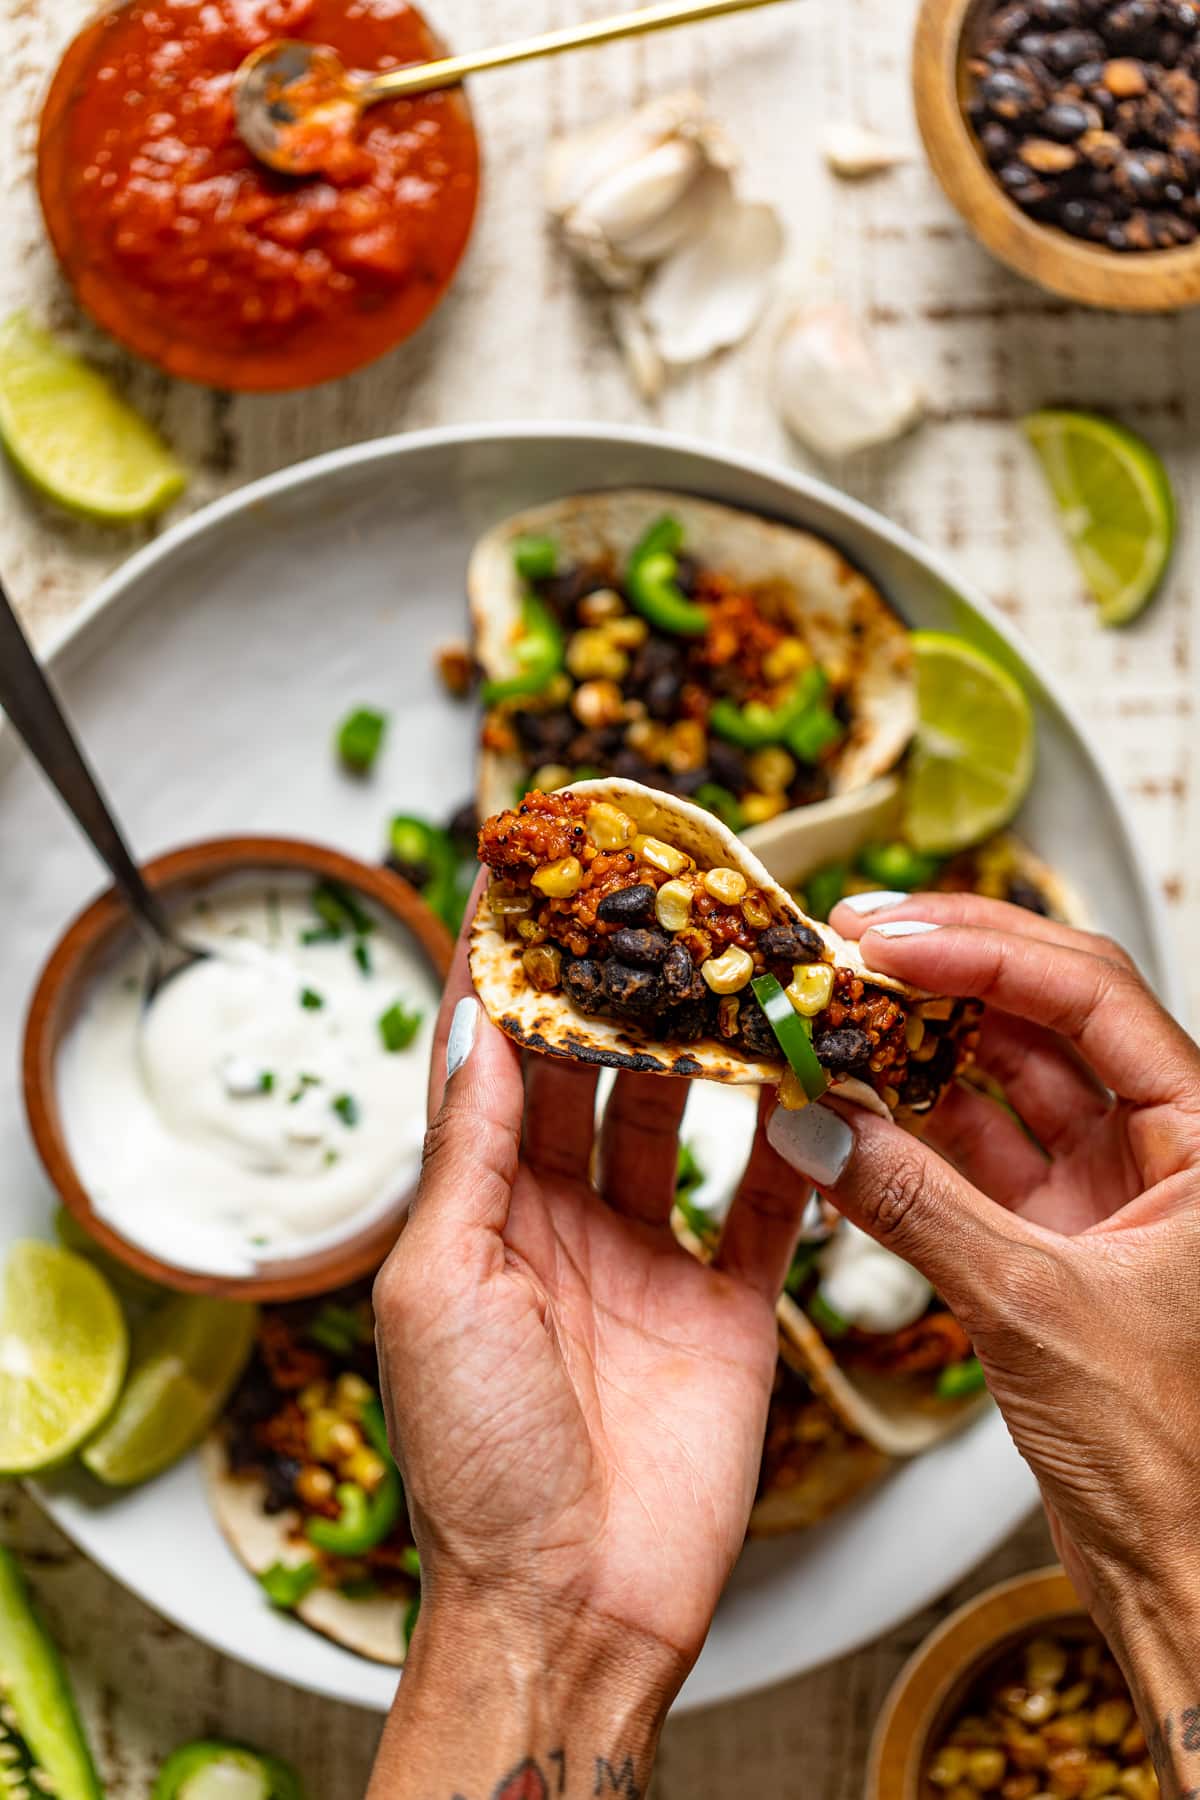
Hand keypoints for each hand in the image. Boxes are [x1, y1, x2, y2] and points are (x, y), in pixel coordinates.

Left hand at [368, 924, 810, 1799]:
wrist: (572, 1601)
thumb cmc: (474, 1456)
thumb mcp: (438, 1285)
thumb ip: (468, 1155)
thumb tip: (477, 1024)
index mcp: (479, 1216)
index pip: (492, 1068)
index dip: (504, 976)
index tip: (520, 885)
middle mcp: (562, 1223)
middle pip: (592, 1078)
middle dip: (614, 993)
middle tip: (650, 902)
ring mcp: (649, 1260)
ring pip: (679, 1122)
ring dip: (701, 1049)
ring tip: (730, 964)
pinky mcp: (728, 1307)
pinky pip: (768, 1207)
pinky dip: (791, 1147)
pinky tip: (814, 1081)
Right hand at [769, 891, 1199, 1796]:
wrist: (1180, 1577)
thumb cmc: (1168, 1461)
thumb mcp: (1033, 1311)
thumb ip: (916, 1208)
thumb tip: (817, 1122)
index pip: (1091, 993)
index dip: (984, 949)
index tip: (886, 936)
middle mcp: (1164, 1148)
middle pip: (1049, 1014)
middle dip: (948, 971)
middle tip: (850, 941)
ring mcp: (1108, 1191)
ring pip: (1006, 1077)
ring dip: (922, 1043)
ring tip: (838, 1010)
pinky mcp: (1056, 1239)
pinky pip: (974, 1153)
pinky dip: (911, 1127)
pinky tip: (851, 1105)